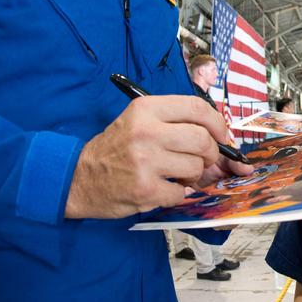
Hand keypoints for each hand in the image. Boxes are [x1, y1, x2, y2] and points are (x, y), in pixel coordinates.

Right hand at [65, 95, 252, 218]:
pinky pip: (183, 193)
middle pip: (203, 140)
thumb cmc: (116, 148)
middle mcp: (147, 132)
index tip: (222, 136)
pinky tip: (161, 188)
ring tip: (174, 174)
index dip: (218, 124)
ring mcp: (146, 162)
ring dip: (192, 176)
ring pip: (196, 167)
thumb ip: (176, 122)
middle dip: (209, 154)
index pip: (198, 107)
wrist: (79, 178)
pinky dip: (178, 194)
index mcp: (146, 109)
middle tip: (199, 159)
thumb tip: (222, 136)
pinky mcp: (146, 189)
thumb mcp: (140, 121)